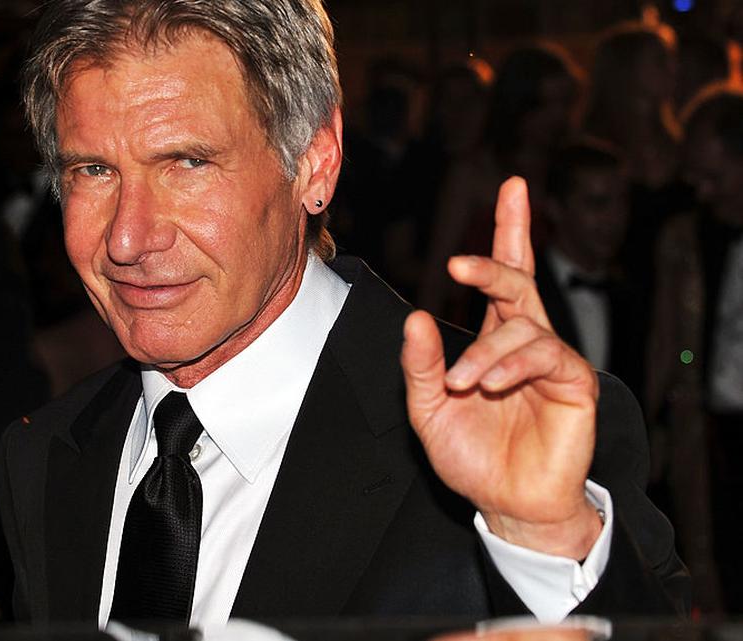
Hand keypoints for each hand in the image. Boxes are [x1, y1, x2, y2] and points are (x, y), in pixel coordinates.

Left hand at [401, 177, 601, 558]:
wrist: (504, 504)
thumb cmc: (470, 455)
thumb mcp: (428, 407)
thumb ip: (419, 365)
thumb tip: (417, 317)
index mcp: (495, 338)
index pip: (506, 276)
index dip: (511, 230)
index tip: (513, 187)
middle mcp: (526, 340)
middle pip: (520, 281)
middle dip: (494, 264)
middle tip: (457, 266)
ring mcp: (552, 360)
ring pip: (523, 327)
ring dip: (484, 352)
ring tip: (460, 383)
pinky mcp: (575, 384)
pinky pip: (545, 356)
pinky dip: (510, 366)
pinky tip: (488, 384)